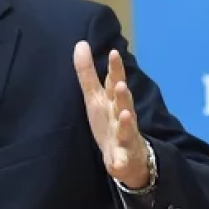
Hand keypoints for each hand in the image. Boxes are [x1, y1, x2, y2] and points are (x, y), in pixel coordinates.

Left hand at [73, 41, 149, 188]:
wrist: (128, 157)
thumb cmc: (110, 121)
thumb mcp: (95, 97)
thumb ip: (88, 73)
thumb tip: (80, 43)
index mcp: (113, 102)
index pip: (114, 82)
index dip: (115, 69)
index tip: (114, 53)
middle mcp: (122, 116)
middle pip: (123, 103)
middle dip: (123, 94)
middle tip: (121, 83)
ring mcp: (125, 137)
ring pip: (127, 129)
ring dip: (127, 122)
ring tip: (126, 114)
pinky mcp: (123, 158)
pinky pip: (121, 161)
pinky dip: (120, 162)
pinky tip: (117, 164)